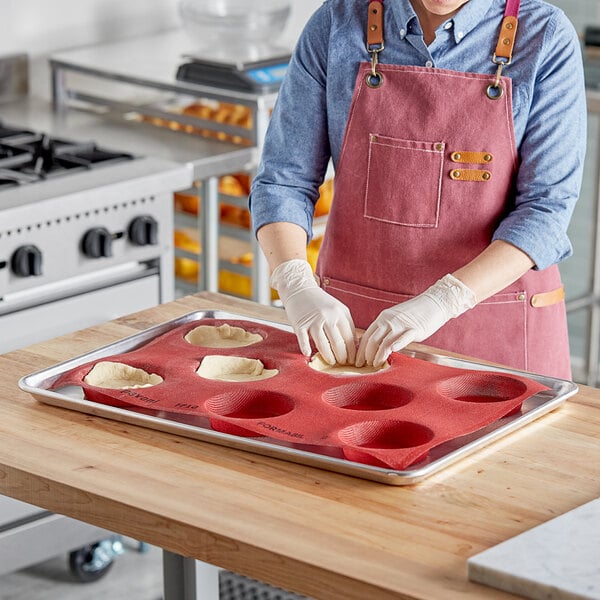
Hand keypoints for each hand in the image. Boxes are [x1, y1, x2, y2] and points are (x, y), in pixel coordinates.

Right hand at [270, 259, 355, 364]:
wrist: (299, 289)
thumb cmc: (320, 302)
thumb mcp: (337, 309)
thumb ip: (346, 324)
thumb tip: (355, 345)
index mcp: (340, 313)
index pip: (349, 337)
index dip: (352, 351)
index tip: (353, 360)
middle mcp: (328, 316)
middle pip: (338, 343)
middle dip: (342, 357)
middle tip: (343, 364)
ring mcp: (313, 320)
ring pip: (323, 344)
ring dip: (328, 357)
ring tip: (331, 362)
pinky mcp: (299, 323)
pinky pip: (303, 340)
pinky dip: (306, 348)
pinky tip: (309, 355)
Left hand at [356, 274, 475, 366]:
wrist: (434, 302)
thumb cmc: (415, 313)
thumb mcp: (395, 319)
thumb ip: (386, 330)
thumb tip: (376, 346)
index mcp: (383, 318)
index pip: (367, 336)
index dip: (360, 350)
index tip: (357, 361)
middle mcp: (389, 321)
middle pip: (372, 340)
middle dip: (366, 354)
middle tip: (363, 365)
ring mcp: (401, 324)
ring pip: (384, 342)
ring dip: (378, 355)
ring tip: (375, 364)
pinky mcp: (414, 329)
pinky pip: (403, 338)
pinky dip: (396, 345)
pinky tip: (391, 352)